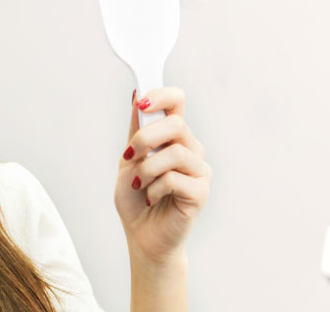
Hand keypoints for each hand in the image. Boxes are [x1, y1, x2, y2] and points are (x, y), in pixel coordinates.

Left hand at [113, 86, 211, 263]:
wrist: (141, 234)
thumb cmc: (135, 197)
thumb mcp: (128, 159)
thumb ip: (136, 130)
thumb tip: (137, 95)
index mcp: (173, 136)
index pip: (178, 101)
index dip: (162, 95)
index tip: (142, 102)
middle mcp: (191, 149)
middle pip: (176, 124)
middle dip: (145, 138)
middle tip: (129, 157)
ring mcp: (199, 170)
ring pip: (175, 153)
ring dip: (146, 169)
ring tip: (138, 184)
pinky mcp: (201, 192)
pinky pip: (175, 179)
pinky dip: (154, 188)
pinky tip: (151, 198)